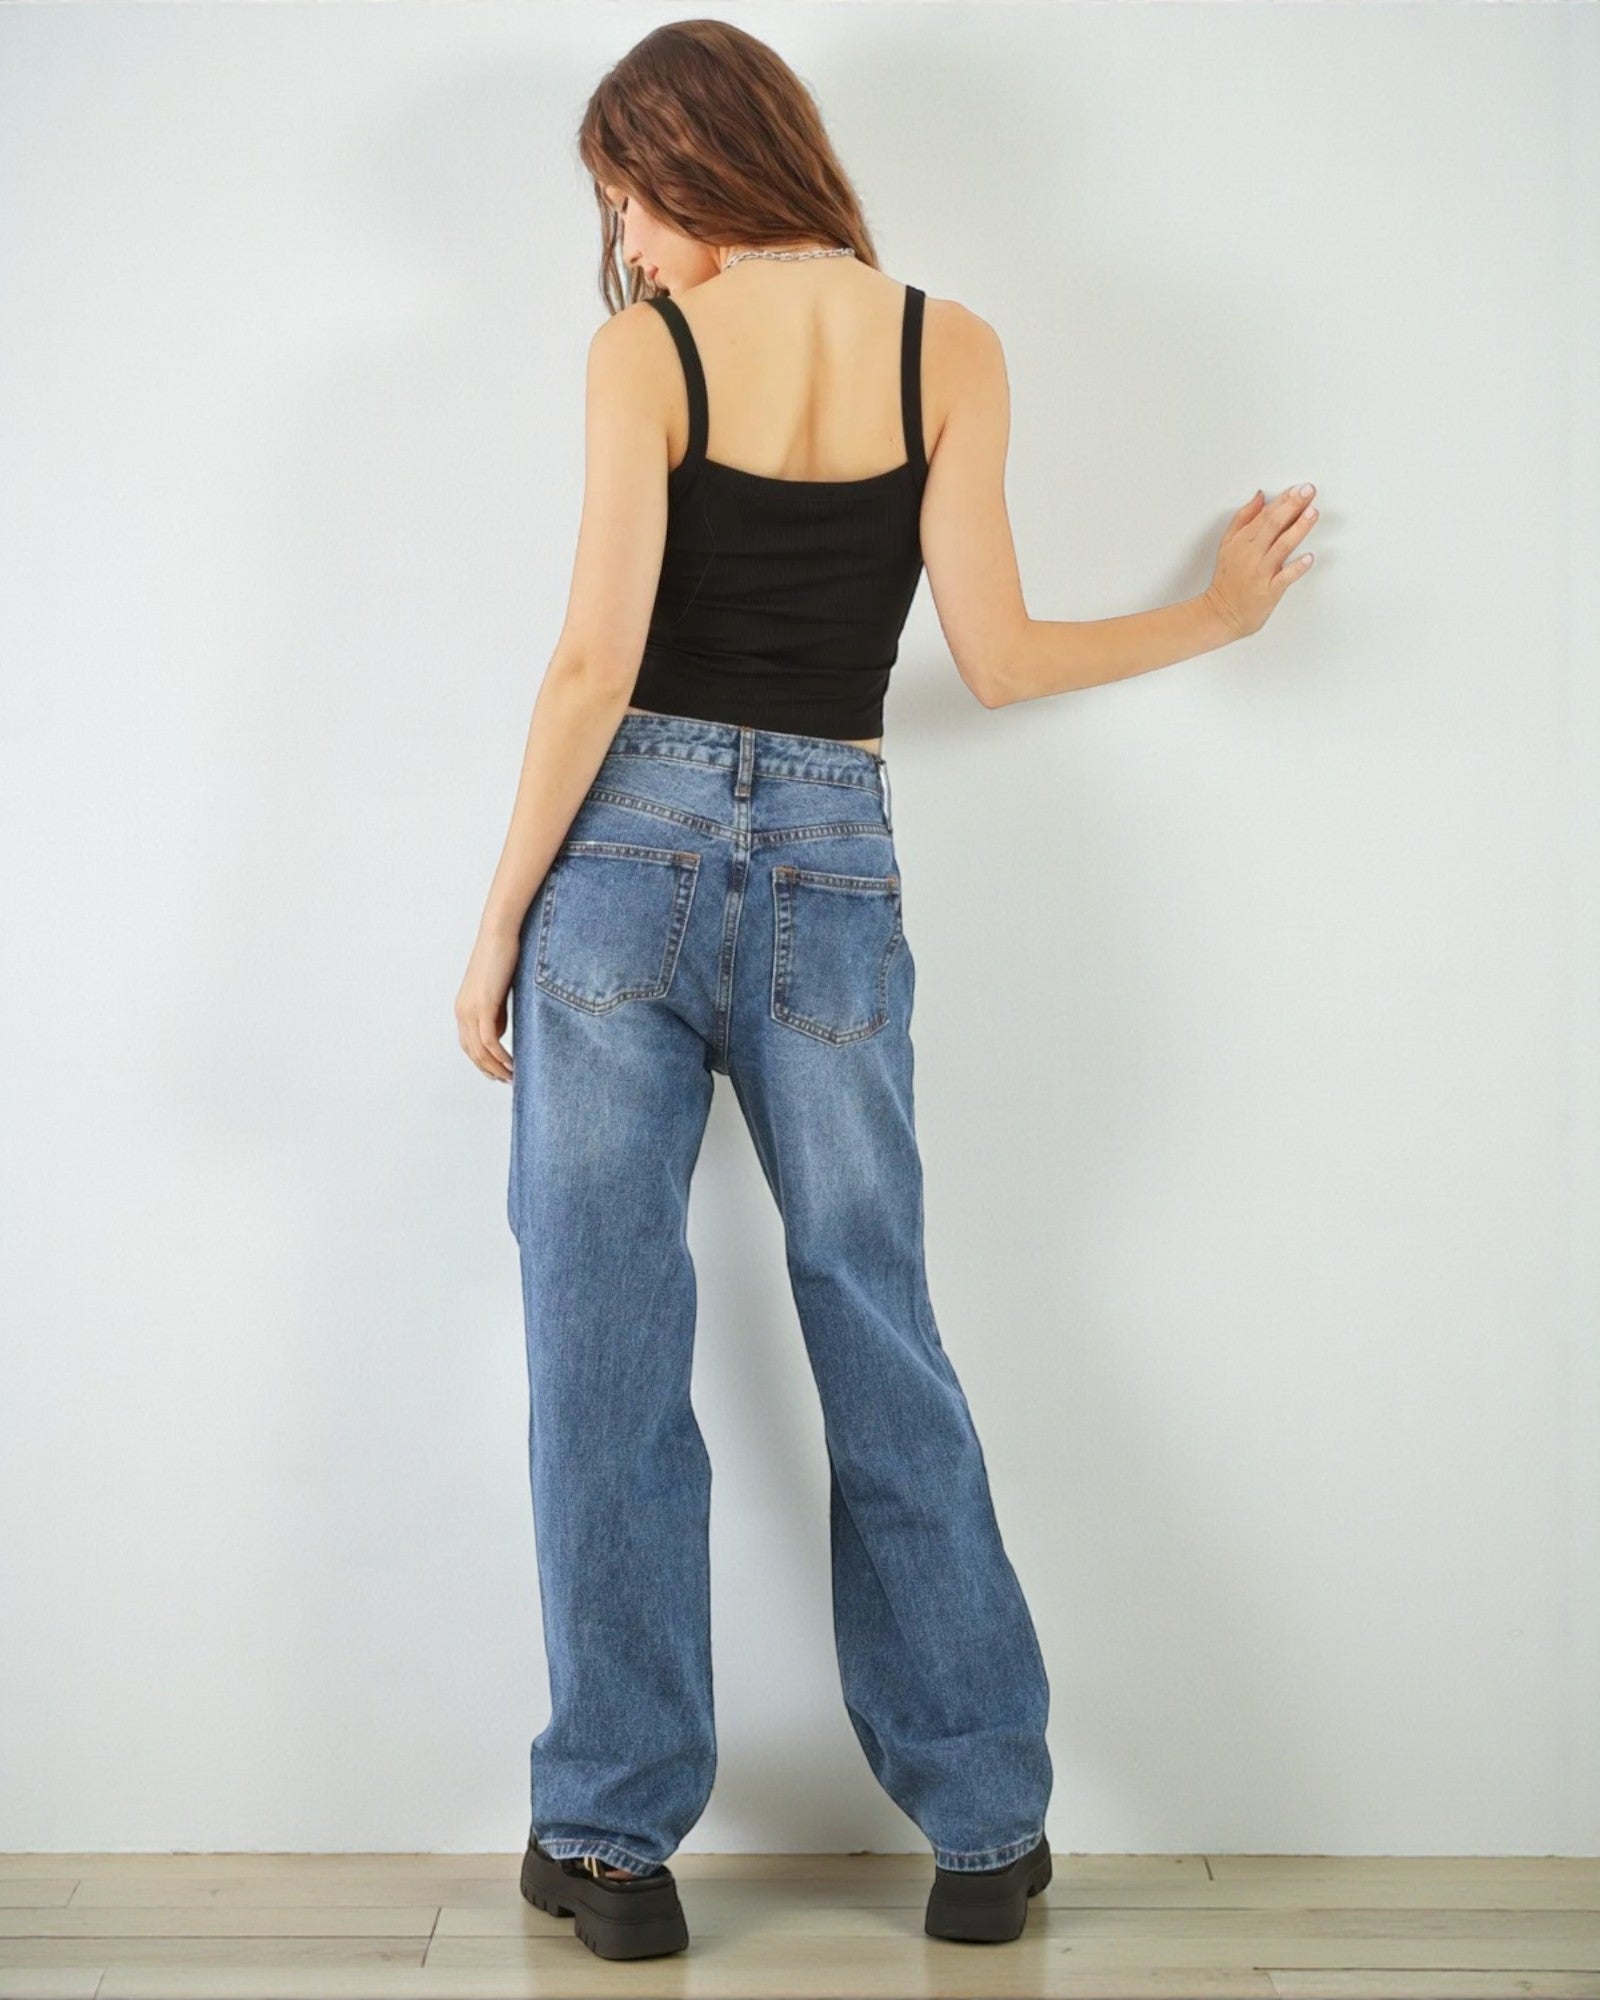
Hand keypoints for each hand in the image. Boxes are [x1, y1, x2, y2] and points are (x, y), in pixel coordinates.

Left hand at [455, 920, 522, 1081]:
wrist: (498, 935)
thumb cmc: (501, 957)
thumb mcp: (497, 992)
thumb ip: (495, 1014)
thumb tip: (497, 1035)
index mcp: (463, 1008)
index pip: (468, 1045)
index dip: (482, 1062)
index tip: (498, 1072)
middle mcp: (462, 1011)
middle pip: (472, 1052)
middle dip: (489, 1070)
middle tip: (506, 1080)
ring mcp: (470, 1010)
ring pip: (479, 1051)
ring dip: (495, 1067)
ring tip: (512, 1076)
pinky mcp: (483, 1006)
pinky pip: (489, 1042)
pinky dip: (500, 1056)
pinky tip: (512, 1064)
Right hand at [1204, 484, 1319, 640]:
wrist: (1222, 613)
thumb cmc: (1227, 580)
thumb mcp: (1228, 544)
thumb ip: (1243, 518)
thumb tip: (1259, 497)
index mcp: (1241, 541)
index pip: (1264, 515)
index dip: (1282, 500)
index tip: (1297, 489)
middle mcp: (1251, 554)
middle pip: (1273, 525)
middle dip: (1292, 506)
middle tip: (1308, 491)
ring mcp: (1261, 572)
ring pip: (1282, 546)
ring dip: (1298, 529)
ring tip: (1312, 513)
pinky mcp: (1269, 590)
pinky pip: (1285, 577)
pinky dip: (1297, 567)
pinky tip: (1309, 557)